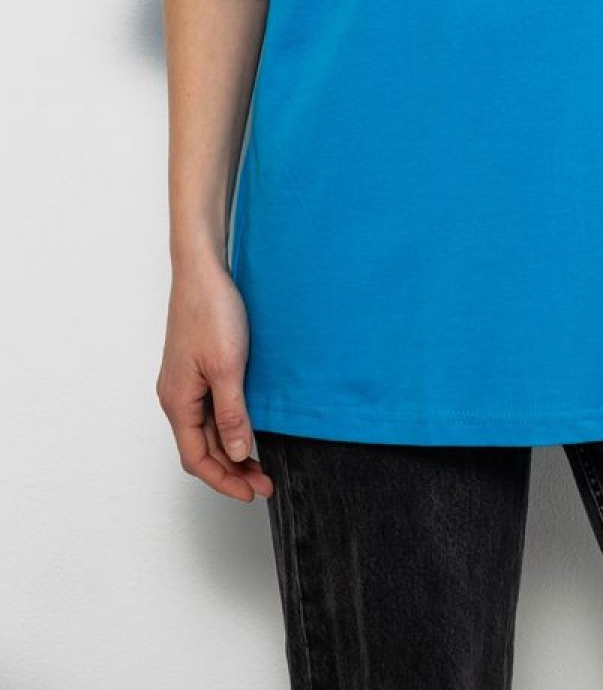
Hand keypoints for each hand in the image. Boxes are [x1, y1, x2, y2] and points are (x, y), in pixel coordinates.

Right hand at [157, 257, 273, 502]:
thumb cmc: (211, 311)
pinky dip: (230, 424)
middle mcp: (177, 396)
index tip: (253, 492)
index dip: (224, 481)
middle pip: (202, 448)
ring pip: (207, 430)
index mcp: (177, 401)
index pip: (196, 458)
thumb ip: (231, 413)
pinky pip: (211, 408)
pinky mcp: (197, 368)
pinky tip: (251, 425)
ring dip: (232, 448)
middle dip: (232, 469)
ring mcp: (186, 382)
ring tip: (262, 461)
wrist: (203, 270)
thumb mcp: (227, 367)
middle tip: (265, 482)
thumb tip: (235, 454)